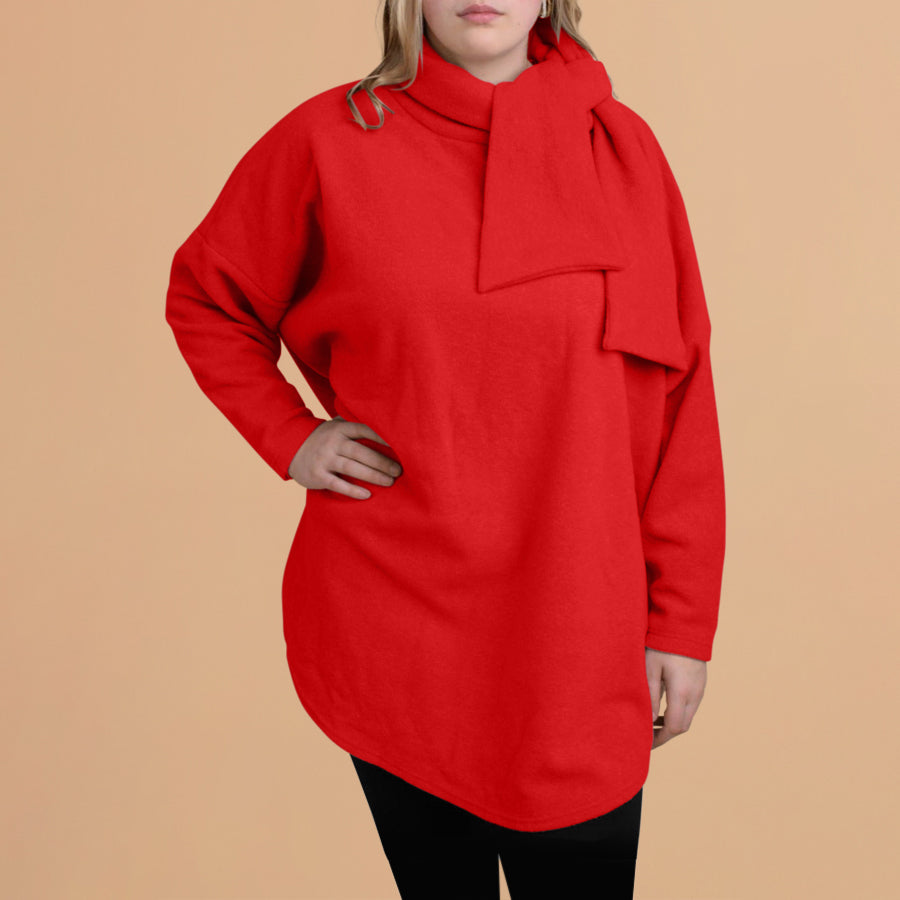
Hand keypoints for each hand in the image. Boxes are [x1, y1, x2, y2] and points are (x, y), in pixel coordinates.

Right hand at [287, 416, 402, 499]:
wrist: (291, 447)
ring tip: (390, 482)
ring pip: (352, 468)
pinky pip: (337, 484)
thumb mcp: (336, 426)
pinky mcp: (317, 475)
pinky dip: (352, 490)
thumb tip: (384, 423)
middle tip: (399, 471)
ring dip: (373, 476)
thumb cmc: (323, 438)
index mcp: (340, 429)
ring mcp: (324, 459)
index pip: (364, 430)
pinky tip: (367, 495)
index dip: (382, 437)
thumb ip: (354, 424)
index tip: (400, 445)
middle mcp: (333, 443)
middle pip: (361, 452)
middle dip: (382, 462)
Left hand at [645, 647, 706, 748]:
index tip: (646, 743)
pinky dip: (677, 712)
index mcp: (682, 693)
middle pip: (682, 726)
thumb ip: (650, 696)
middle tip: (647, 735)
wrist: (685, 625)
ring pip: (687, 716)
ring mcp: (700, 689)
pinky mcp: (700, 683)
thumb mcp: (650, 669)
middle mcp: (695, 694)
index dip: (659, 739)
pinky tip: (663, 708)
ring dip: (671, 723)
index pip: (673, 728)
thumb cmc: (663, 645)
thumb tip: (649, 721)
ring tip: (652, 722)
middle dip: (665, 734)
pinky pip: (691, 705)